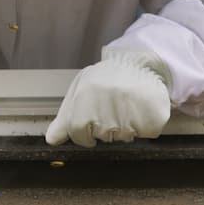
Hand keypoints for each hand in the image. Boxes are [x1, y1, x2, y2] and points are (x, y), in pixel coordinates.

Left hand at [44, 48, 171, 145]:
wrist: (139, 64)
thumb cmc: (107, 78)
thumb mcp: (80, 91)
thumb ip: (65, 118)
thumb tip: (52, 140)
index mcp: (85, 98)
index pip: (78, 134)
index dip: (84, 133)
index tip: (91, 123)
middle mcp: (106, 106)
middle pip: (102, 137)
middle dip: (106, 127)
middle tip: (112, 106)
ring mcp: (130, 113)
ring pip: (123, 137)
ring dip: (125, 126)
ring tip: (126, 104)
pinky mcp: (151, 119)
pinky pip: (144, 133)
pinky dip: (143, 125)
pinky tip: (140, 108)